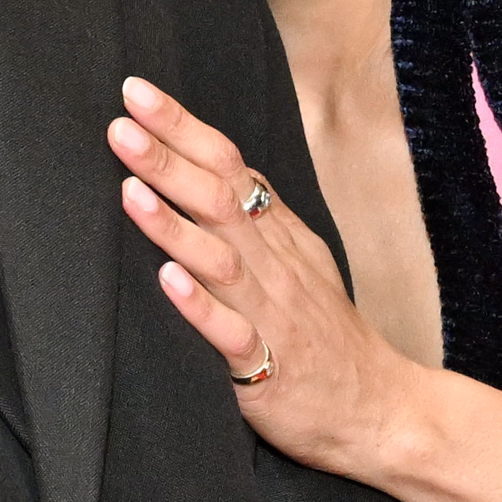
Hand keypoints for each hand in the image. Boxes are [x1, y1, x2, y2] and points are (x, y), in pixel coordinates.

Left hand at [110, 76, 419, 479]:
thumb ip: (260, 215)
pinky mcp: (267, 370)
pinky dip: (199, 307)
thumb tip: (215, 163)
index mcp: (278, 235)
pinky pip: (231, 335)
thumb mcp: (302, 258)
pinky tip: (167, 280)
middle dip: (168, 159)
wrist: (379, 409)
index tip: (137, 92)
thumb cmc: (327, 333)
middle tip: (121, 123)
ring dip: (174, 224)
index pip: (229, 166)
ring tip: (130, 189)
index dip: (184, 128)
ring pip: (220, 260)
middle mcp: (273, 266)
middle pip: (219, 200)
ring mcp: (271, 315)